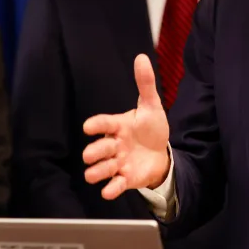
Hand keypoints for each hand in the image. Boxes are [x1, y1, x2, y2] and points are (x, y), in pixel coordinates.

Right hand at [81, 54, 170, 199]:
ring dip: (97, 171)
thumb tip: (141, 57)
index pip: (104, 123)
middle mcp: (114, 144)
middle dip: (94, 152)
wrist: (160, 154)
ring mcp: (118, 162)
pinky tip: (108, 191)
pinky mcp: (125, 178)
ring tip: (92, 174)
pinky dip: (111, 189)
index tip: (88, 127)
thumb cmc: (151, 128)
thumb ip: (145, 84)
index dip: (96, 125)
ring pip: (103, 168)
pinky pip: (116, 184)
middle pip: (100, 148)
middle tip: (90, 155)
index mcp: (118, 126)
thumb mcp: (151, 106)